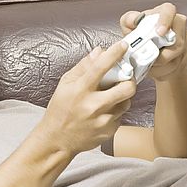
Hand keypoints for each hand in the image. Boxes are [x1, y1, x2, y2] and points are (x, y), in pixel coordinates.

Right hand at [39, 39, 137, 154]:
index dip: (114, 54)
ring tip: (108, 99)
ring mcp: (102, 120)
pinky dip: (115, 112)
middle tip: (124, 79)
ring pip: (127, 102)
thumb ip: (83, 67)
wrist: (57, 140)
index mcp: (80, 90)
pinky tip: (102, 113)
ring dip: (121, 98)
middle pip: (126, 88)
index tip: (123, 46)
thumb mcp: (65, 85)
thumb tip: (98, 52)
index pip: (100, 67)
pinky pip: (121, 116)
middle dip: (129, 81)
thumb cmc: (60, 111)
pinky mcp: (109, 131)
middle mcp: (93, 105)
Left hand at [119, 2, 186, 81]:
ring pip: (178, 57)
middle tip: (149, 61)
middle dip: (161, 56)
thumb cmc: (140, 35)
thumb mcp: (129, 27)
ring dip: (161, 66)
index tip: (159, 33)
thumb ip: (129, 20)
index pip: (169, 10)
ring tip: (150, 68)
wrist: (152, 52)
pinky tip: (157, 70)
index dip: (165, 21)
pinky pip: (179, 65)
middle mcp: (179, 22)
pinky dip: (165, 71)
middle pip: (177, 41)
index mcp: (164, 12)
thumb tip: (134, 21)